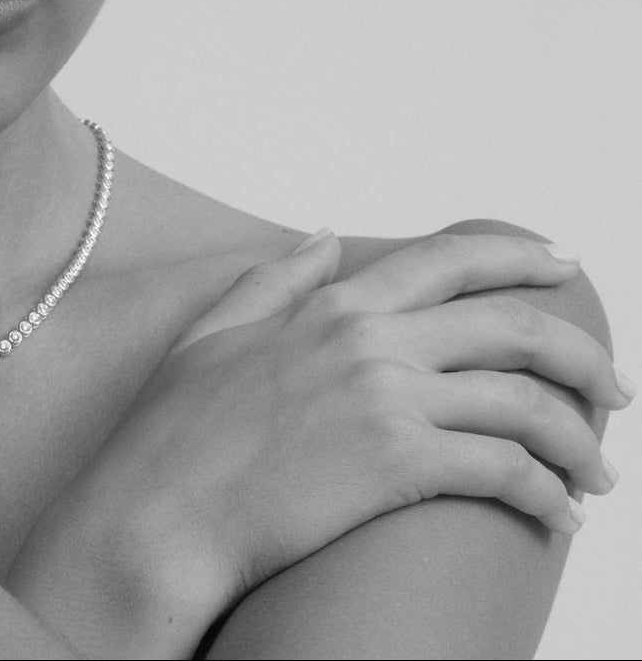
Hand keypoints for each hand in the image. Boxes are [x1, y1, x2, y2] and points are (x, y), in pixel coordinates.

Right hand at [12, 230, 628, 654]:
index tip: (563, 266)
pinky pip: (509, 471)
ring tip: (595, 474)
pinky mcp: (400, 464)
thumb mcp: (211, 334)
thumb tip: (324, 234)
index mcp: (332, 306)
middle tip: (611, 392)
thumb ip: (275, 280)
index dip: (520, 257)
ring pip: (528, 404)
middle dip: (583, 359)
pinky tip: (557, 516)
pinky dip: (548, 496)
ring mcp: (388, 399)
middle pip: (515, 329)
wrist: (155, 517)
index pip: (451, 261)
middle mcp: (369, 341)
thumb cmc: (170, 439)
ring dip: (581, 441)